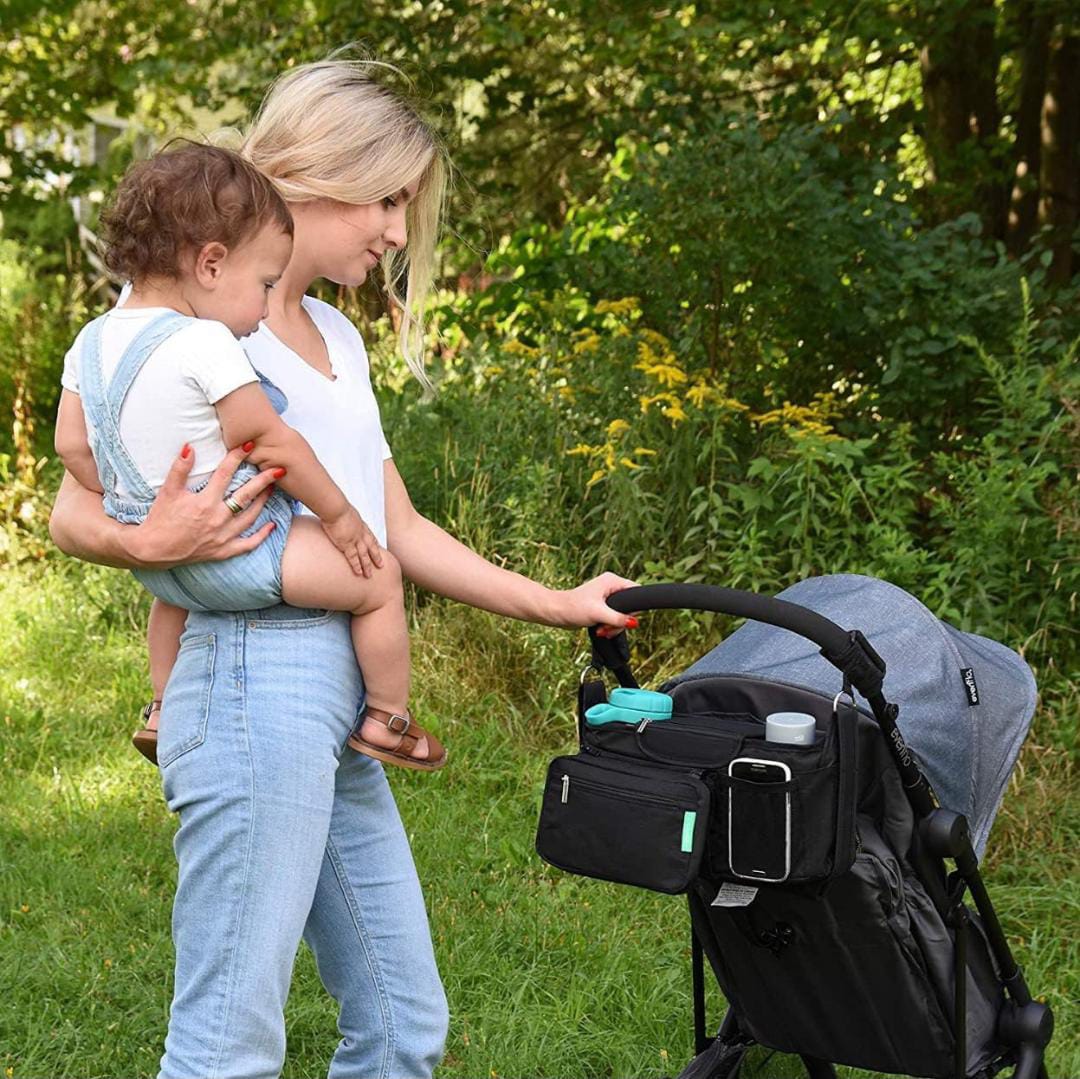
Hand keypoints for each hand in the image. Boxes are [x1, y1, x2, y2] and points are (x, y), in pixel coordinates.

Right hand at [129, 444, 279, 568]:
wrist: (153, 550)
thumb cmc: (160, 519)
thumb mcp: (168, 491)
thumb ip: (180, 468)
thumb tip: (190, 446)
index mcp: (205, 502)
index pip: (225, 474)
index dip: (237, 457)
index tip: (249, 445)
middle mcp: (218, 518)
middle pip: (246, 495)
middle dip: (264, 480)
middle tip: (279, 469)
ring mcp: (223, 536)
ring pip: (251, 517)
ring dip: (264, 502)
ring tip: (273, 489)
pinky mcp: (223, 551)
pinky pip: (248, 544)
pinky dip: (262, 535)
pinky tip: (272, 525)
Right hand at [321, 506, 383, 577]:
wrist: (336, 508)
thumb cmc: (337, 506)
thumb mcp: (345, 510)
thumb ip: (344, 515)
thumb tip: (338, 514)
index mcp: (360, 524)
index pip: (370, 535)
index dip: (374, 543)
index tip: (378, 548)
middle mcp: (361, 533)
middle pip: (371, 547)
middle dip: (376, 557)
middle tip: (381, 565)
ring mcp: (355, 540)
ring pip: (364, 556)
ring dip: (368, 566)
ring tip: (370, 575)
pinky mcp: (347, 544)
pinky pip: (353, 558)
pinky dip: (357, 566)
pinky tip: (359, 573)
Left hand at [549, 571, 639, 633]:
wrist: (556, 612)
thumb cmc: (573, 607)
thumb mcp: (598, 614)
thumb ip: (618, 618)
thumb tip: (634, 623)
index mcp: (612, 581)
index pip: (636, 591)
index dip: (633, 607)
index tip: (624, 619)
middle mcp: (611, 587)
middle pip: (629, 606)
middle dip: (620, 621)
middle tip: (608, 628)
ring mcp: (607, 597)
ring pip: (622, 614)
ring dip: (614, 626)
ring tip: (603, 630)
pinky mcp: (602, 607)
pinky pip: (614, 618)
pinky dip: (609, 626)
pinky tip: (601, 630)